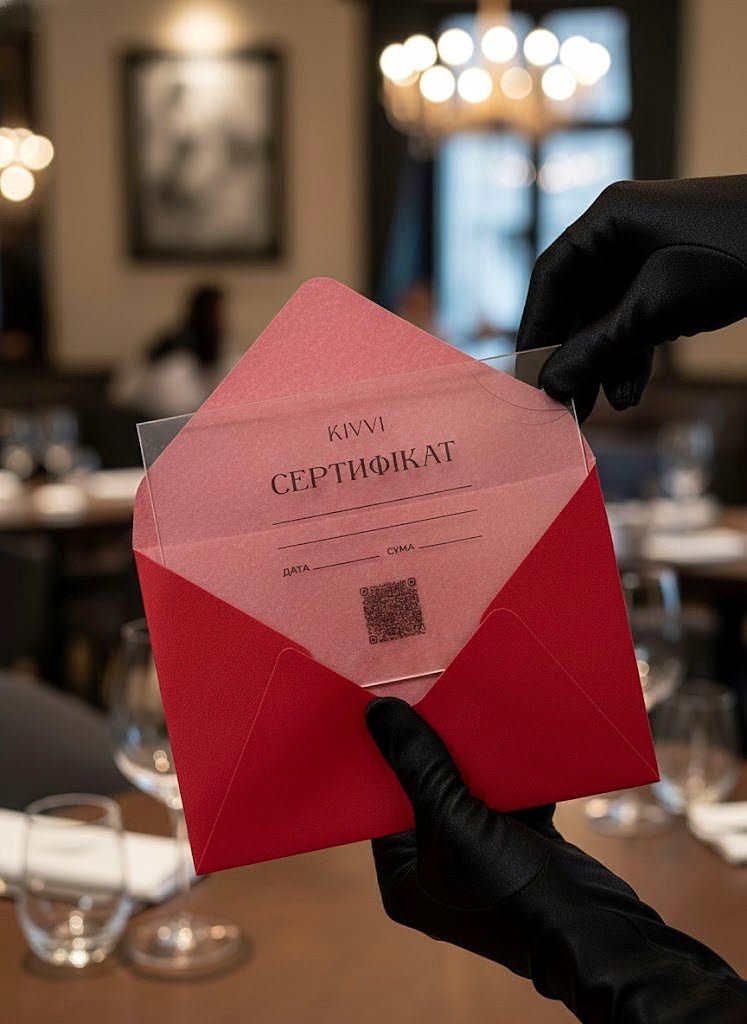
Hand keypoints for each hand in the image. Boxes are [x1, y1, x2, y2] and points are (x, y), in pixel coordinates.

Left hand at [366, 697, 746, 1022]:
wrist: (597, 931)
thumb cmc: (509, 888)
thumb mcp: (451, 820)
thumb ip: (417, 764)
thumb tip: (377, 712)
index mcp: (405, 879)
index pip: (380, 807)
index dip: (384, 760)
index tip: (385, 710)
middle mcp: (439, 871)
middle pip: (428, 794)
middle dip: (436, 750)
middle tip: (432, 697)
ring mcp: (483, 860)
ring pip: (472, 792)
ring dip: (478, 757)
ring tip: (473, 709)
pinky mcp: (525, 848)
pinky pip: (510, 799)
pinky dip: (515, 773)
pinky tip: (516, 736)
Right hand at [516, 175, 746, 420]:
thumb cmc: (734, 256)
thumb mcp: (657, 308)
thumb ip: (598, 348)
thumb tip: (550, 384)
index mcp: (610, 218)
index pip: (552, 276)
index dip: (535, 328)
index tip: (526, 375)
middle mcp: (624, 234)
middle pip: (579, 303)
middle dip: (573, 357)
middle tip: (561, 405)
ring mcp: (652, 257)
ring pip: (609, 318)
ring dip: (604, 365)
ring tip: (599, 410)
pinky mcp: (676, 280)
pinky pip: (640, 322)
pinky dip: (633, 358)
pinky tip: (629, 394)